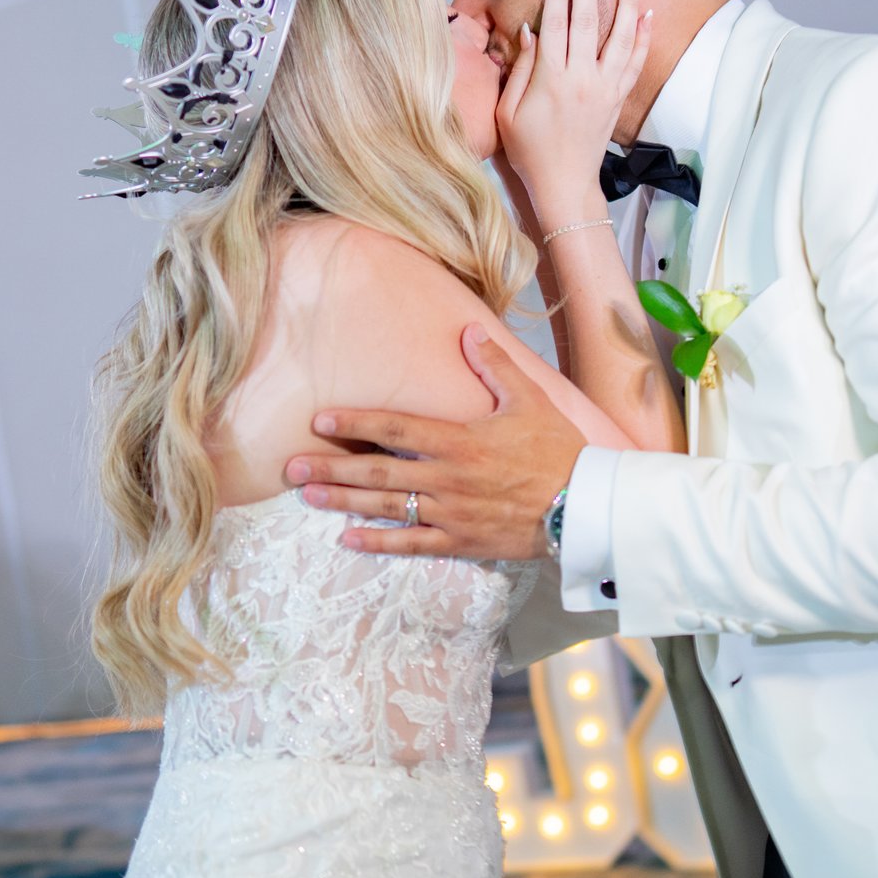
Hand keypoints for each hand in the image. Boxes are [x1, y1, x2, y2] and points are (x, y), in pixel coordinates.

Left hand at [289, 327, 585, 560]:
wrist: (585, 506)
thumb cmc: (559, 450)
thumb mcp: (529, 399)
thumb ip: (493, 365)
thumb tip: (466, 332)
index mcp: (460, 439)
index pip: (395, 428)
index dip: (355, 424)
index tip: (320, 421)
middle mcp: (447, 477)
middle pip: (377, 472)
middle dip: (331, 468)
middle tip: (291, 467)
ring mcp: (451, 513)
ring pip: (386, 508)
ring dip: (343, 502)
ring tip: (308, 497)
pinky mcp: (461, 541)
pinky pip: (412, 544)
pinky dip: (379, 543)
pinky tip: (348, 540)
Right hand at [497, 0, 651, 214]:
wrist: (564, 184)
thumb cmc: (529, 150)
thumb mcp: (509, 111)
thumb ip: (522, 68)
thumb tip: (531, 30)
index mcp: (551, 78)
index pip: (557, 22)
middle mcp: (582, 77)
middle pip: (588, 18)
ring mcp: (605, 87)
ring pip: (620, 35)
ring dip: (627, 0)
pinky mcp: (617, 97)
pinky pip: (634, 61)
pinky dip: (641, 36)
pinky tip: (646, 13)